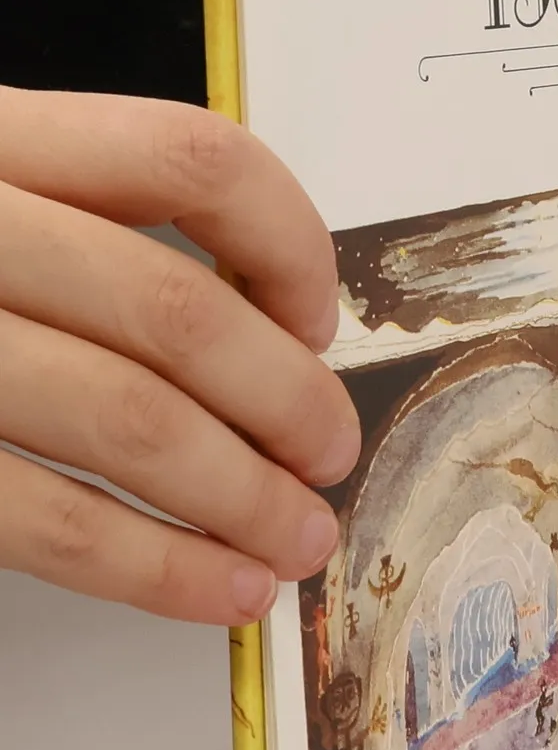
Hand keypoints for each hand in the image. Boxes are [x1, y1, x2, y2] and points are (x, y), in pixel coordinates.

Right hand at [0, 87, 360, 624]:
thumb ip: (78, 225)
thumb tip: (262, 332)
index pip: (192, 158)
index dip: (287, 246)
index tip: (314, 318)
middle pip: (175, 313)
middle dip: (287, 406)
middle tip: (328, 458)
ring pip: (125, 419)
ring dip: (241, 499)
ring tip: (294, 544)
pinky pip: (36, 514)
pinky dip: (151, 566)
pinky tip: (213, 591)